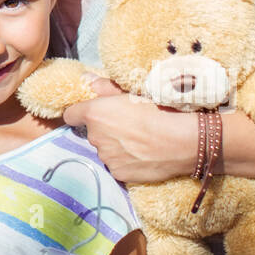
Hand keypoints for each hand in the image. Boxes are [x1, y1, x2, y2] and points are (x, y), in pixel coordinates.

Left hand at [61, 77, 199, 183]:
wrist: (183, 141)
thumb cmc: (160, 110)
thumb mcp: (133, 91)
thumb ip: (105, 87)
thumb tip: (87, 80)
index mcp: (95, 114)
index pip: (71, 114)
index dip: (80, 113)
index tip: (92, 112)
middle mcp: (95, 137)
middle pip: (92, 133)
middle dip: (105, 129)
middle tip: (128, 125)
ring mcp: (107, 158)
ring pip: (106, 150)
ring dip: (115, 146)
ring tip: (139, 141)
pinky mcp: (119, 174)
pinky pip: (117, 165)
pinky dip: (126, 161)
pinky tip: (143, 155)